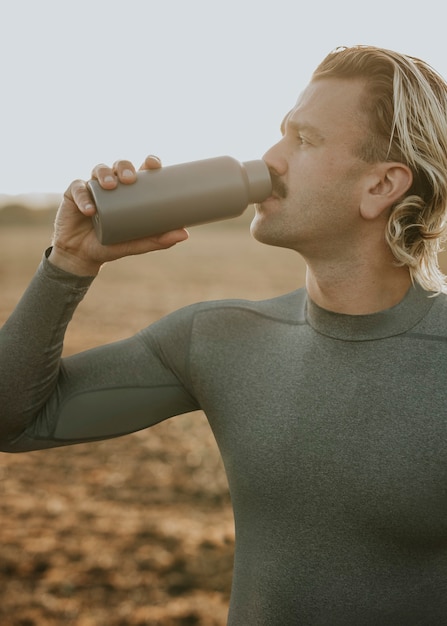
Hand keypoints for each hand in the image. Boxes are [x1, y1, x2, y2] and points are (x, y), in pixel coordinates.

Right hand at [49, 156, 188, 275]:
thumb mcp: (136, 244)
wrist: (82, 256)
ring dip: (104, 174)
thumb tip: (184, 234)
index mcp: (129, 192)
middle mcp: (112, 185)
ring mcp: (92, 188)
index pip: (140, 170)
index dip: (148, 162)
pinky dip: (84, 197)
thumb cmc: (111, 244)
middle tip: (130, 179)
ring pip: (98, 170)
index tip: (155, 164)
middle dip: (125, 167)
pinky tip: (90, 208)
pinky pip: (78, 189)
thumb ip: (157, 239)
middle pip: (119, 165)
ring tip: (110, 187)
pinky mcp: (72, 194)